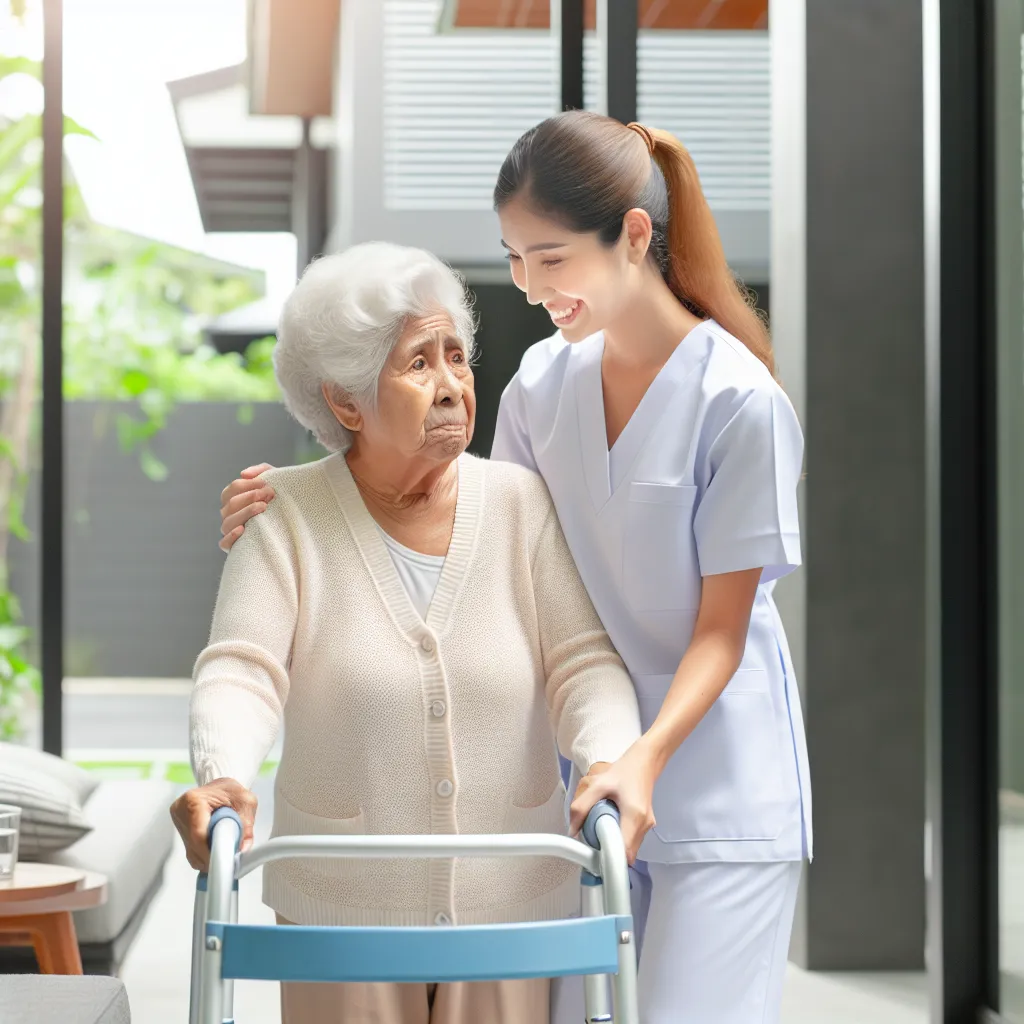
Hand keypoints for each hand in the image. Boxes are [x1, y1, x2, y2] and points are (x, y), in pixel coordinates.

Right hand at [169, 778, 257, 871]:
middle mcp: (180, 810)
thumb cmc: (232, 790)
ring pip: (191, 849)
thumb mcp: (246, 802)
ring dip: (207, 857)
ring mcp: (178, 820)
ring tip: (223, 855)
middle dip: (211, 856)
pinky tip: (214, 852)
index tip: (224, 861)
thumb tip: (243, 849)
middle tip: (227, 862)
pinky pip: (190, 849)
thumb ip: (247, 824)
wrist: (220, 785)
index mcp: (193, 800)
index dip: (210, 851)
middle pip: (193, 844)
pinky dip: (203, 854)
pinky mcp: (180, 828)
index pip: (198, 833)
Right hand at [220, 464, 275, 551]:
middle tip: (269, 494)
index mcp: (234, 498)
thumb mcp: (275, 481)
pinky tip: (242, 529)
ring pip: (227, 522)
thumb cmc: (279, 501)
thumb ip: (261, 471)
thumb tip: (243, 474)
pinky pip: (224, 543)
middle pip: (231, 504)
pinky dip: (230, 536)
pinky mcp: (235, 547)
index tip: (267, 484)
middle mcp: (229, 514)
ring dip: (245, 512)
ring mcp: (230, 530)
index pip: (233, 489)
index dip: (249, 485)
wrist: (293, 526)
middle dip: (250, 497)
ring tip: (263, 507)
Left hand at [569, 742, 657, 863]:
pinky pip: (631, 840)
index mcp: (635, 816)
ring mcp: (647, 826)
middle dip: (609, 852)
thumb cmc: (623, 771)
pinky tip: (610, 823)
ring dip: (614, 844)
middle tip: (592, 841)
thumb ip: (582, 806)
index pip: (624, 852)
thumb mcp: (598, 784)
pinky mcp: (646, 824)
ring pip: (629, 848)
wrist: (645, 761)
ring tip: (600, 829)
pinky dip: (620, 837)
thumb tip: (572, 831)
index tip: (594, 857)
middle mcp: (644, 825)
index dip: (608, 859)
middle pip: (626, 853)